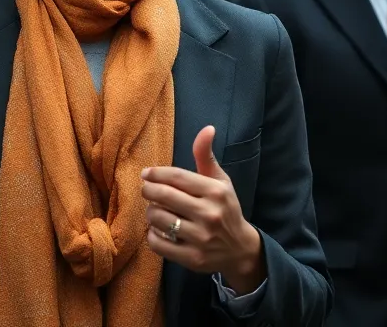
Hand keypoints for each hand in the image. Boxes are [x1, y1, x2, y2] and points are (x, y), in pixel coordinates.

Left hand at [141, 125, 265, 293]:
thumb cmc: (225, 208)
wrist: (240, 249)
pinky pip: (158, 243)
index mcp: (216, 192)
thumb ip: (206, 156)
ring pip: (158, 219)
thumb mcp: (220, 181)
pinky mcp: (192, 259)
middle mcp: (209, 214)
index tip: (146, 174)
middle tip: (146, 189)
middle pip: (163, 196)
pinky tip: (157, 229)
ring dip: (150, 212)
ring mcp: (200, 238)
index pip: (177, 177)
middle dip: (148, 190)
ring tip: (154, 209)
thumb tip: (207, 128)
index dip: (156, 173)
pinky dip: (152, 235)